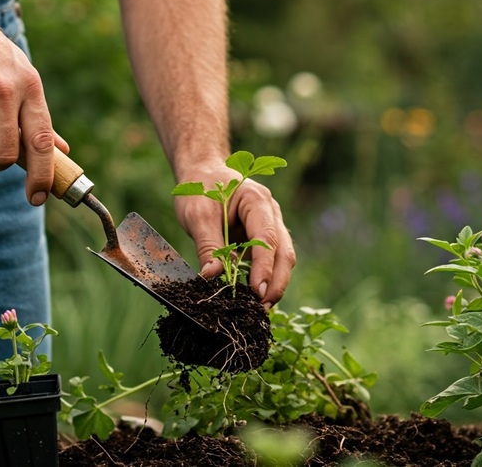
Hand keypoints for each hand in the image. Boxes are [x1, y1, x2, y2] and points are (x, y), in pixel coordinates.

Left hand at [173, 163, 295, 309]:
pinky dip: (265, 278)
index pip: (267, 239)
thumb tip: (211, 276)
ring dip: (274, 283)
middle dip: (277, 282)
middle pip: (284, 252)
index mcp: (257, 201)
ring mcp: (271, 225)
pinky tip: (254, 296)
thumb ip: (207, 244)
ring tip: (260, 308)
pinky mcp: (262, 238)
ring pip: (282, 259)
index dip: (264, 267)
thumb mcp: (197, 214)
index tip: (257, 291)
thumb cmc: (200, 188)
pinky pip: (269, 260)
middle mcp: (271, 214)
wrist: (203, 174)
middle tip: (263, 308)